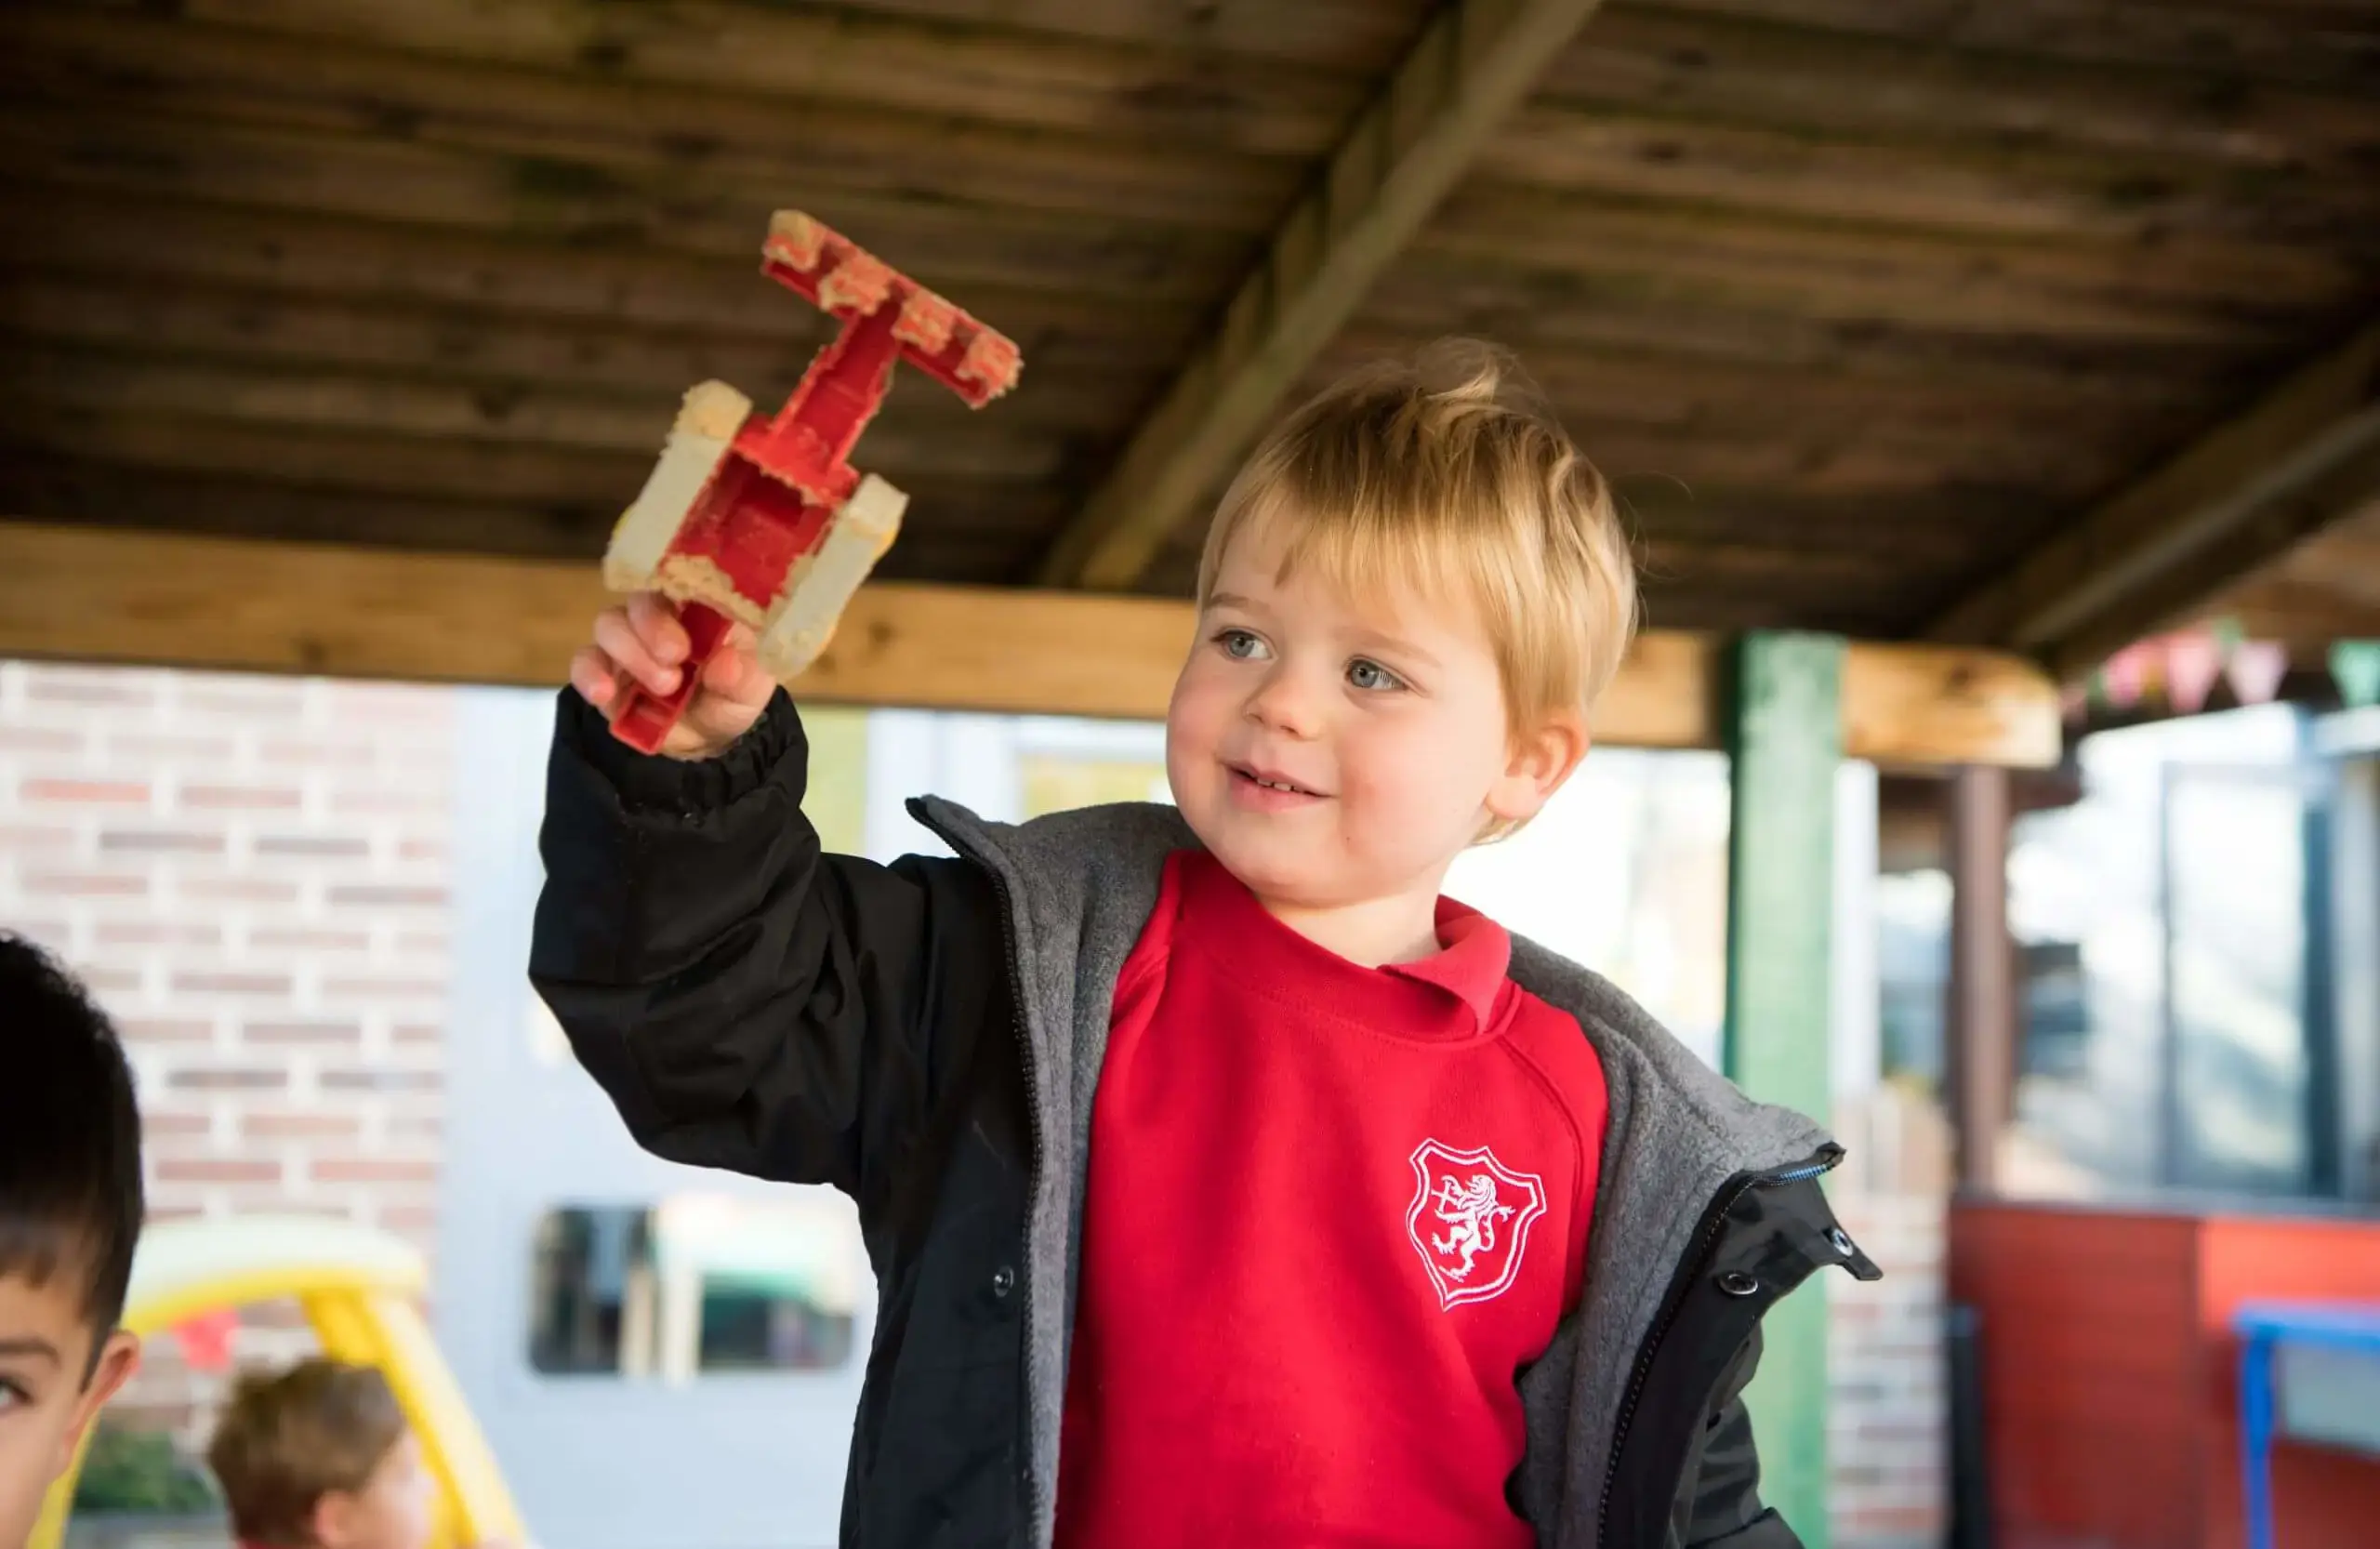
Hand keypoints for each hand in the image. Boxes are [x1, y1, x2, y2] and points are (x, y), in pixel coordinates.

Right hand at [570, 591, 774, 759]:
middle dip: (653, 626)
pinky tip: (604, 693)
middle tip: (676, 658)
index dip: (681, 592)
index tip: (695, 624)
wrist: (706, 738)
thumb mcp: (751, 690)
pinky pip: (584, 662)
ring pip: (609, 624)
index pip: (683, 578)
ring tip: (663, 688)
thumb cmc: (732, 693)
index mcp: (699, 604)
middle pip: (641, 599)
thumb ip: (743, 677)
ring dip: (631, 654)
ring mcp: (626, 640)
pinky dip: (589, 675)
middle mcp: (658, 614)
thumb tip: (726, 665)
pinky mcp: (603, 670)